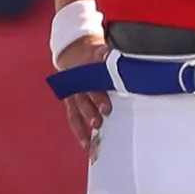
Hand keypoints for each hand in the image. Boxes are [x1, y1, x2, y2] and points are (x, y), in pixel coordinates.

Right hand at [56, 35, 110, 154]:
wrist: (73, 53)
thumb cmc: (94, 55)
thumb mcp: (102, 50)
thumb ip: (110, 57)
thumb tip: (124, 61)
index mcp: (89, 62)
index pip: (98, 69)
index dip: (106, 75)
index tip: (115, 82)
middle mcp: (79, 78)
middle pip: (88, 89)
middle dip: (97, 100)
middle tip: (106, 110)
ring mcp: (74, 91)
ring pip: (79, 104)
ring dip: (87, 116)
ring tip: (96, 126)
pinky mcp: (71, 102)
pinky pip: (73, 117)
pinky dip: (80, 131)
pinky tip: (87, 143)